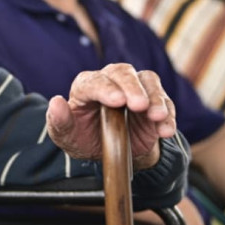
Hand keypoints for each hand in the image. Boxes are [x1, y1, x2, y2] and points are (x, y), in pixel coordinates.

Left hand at [46, 64, 176, 167]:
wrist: (109, 151)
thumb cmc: (83, 137)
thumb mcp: (66, 136)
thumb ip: (59, 121)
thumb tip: (55, 102)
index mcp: (86, 86)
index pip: (94, 81)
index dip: (106, 89)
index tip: (117, 101)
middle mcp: (111, 80)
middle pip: (123, 73)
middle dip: (132, 88)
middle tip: (139, 105)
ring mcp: (136, 88)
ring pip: (148, 81)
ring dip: (155, 98)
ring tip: (157, 117)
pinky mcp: (154, 101)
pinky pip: (166, 102)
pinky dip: (169, 115)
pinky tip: (166, 131)